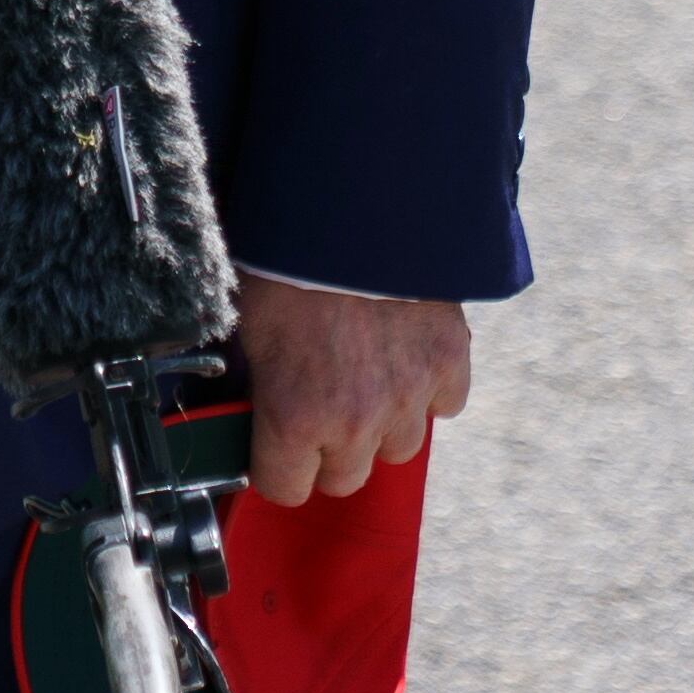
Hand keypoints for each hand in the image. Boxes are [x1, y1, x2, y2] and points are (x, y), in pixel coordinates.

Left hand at [233, 274, 469, 506]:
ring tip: (366, 379)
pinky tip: (405, 358)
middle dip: (329, 450)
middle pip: (345, 479)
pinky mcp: (448, 362)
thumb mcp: (244, 325)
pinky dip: (429, 389)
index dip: (277, 465)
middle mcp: (355, 420)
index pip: (286, 488)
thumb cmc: (283, 259)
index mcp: (294, 417)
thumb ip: (253, 381)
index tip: (276, 445)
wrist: (349, 203)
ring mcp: (408, 395)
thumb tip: (246, 407)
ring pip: (398, 449)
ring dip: (382, 425)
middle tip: (321, 406)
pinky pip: (445, 405)